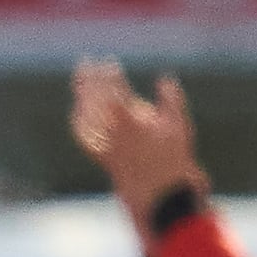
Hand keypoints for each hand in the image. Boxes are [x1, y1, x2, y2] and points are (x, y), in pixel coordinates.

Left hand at [67, 60, 203, 227]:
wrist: (160, 193)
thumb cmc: (173, 159)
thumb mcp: (180, 127)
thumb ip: (171, 100)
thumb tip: (166, 79)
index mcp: (132, 124)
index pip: (114, 93)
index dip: (110, 76)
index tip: (109, 63)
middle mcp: (114, 133)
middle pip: (94, 101)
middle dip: (88, 80)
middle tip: (85, 62)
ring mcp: (105, 145)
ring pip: (87, 116)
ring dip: (81, 96)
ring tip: (80, 80)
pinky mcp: (102, 156)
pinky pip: (85, 136)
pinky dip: (80, 121)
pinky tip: (77, 111)